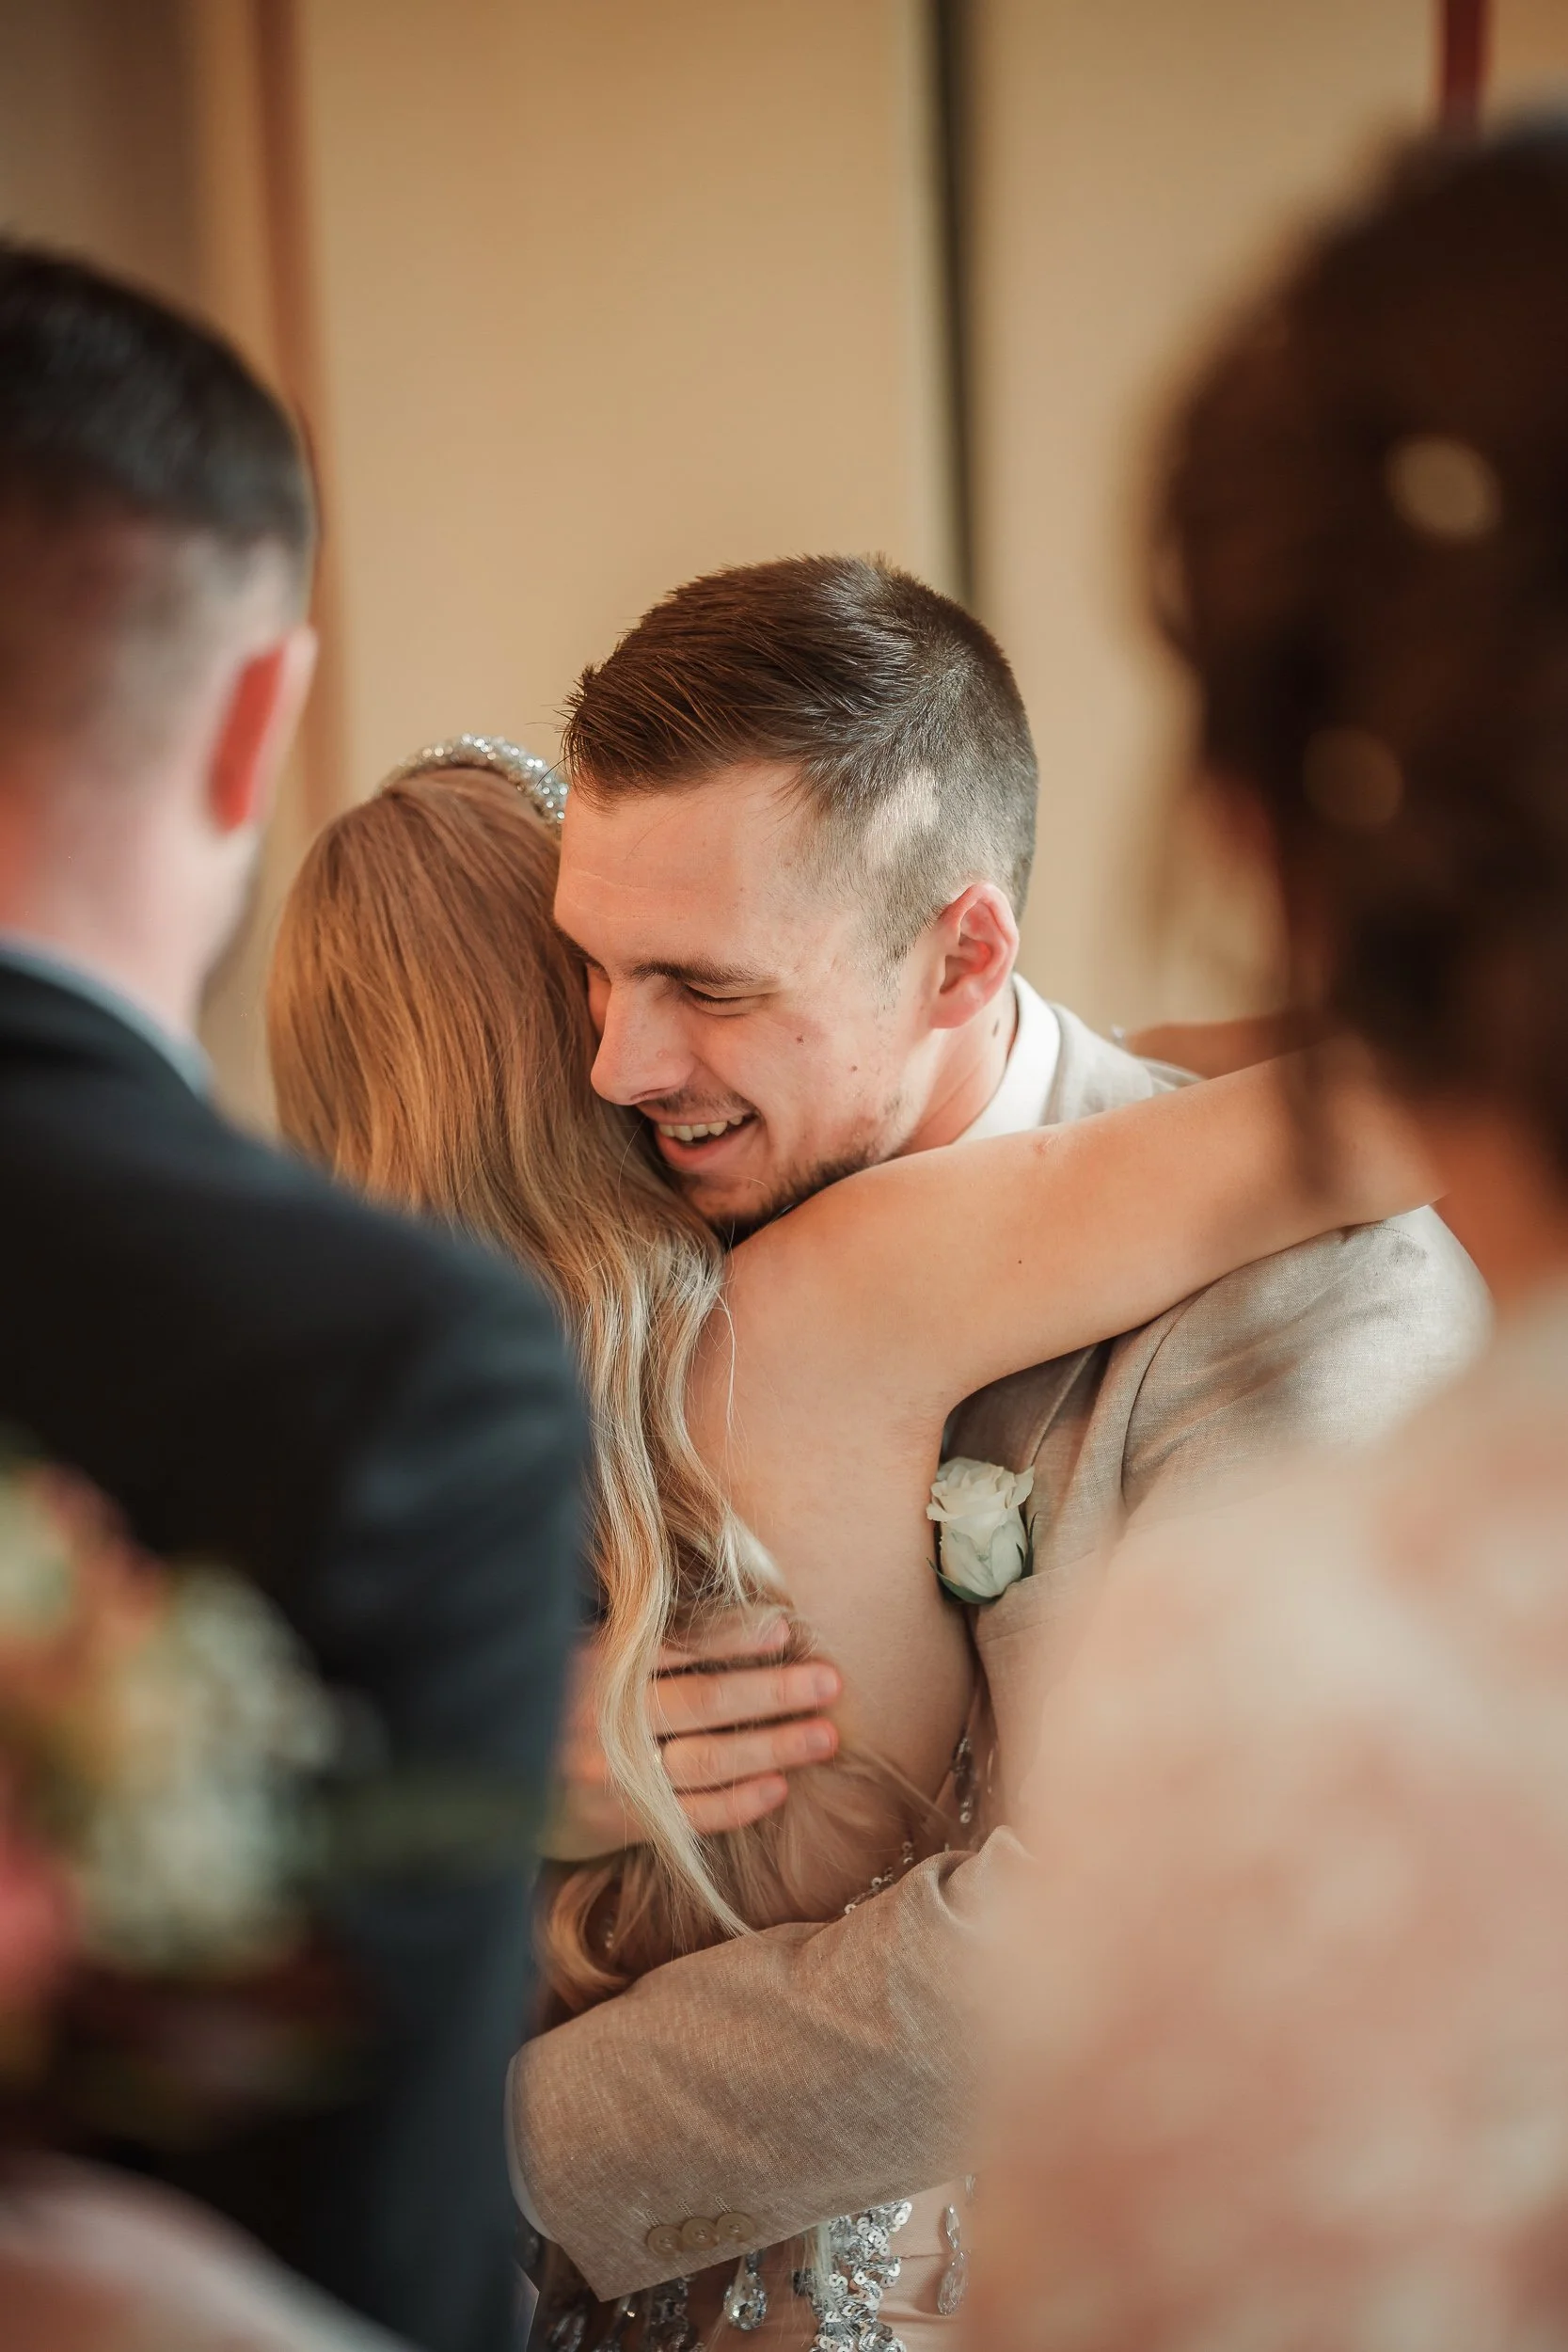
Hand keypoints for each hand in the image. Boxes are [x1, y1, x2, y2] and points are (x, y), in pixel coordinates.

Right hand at [543, 1614, 841, 1860]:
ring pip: (708, 1759)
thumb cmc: (547, 1702)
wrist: (484, 1779)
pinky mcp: (614, 1821)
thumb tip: (726, 1619)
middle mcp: (605, 1717)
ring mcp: (611, 1773)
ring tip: (825, 1737)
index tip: (786, 1630)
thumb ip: (634, 1639)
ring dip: (774, 1747)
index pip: (681, 1646)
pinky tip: (778, 1788)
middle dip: (775, 1692)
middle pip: (707, 1701)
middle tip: (830, 1683)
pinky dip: (737, 1802)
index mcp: (596, 1663)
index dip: (736, 1637)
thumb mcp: (574, 1653)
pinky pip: (690, 1814)